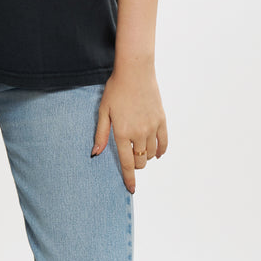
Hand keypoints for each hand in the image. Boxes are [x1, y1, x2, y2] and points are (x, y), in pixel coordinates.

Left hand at [90, 64, 167, 193]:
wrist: (135, 71)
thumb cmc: (116, 89)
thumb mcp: (104, 110)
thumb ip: (101, 134)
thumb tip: (96, 153)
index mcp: (122, 132)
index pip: (126, 162)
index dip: (129, 178)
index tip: (131, 189)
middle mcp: (139, 133)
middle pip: (140, 160)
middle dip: (135, 164)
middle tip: (130, 158)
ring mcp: (152, 127)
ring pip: (152, 153)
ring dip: (146, 156)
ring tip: (140, 151)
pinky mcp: (161, 120)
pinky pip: (164, 143)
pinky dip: (161, 150)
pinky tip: (157, 151)